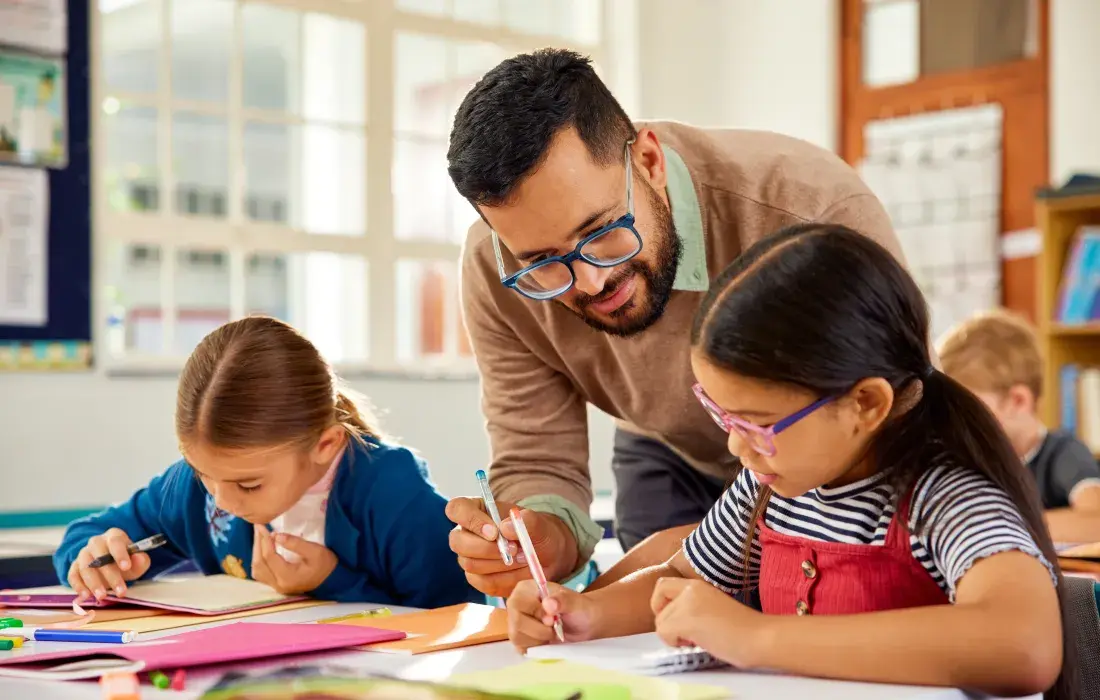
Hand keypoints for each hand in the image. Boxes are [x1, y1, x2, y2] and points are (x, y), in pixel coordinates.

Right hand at [67, 528, 151, 602]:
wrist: (112, 564)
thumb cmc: (126, 561)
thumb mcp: (138, 561)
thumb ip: (140, 560)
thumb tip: (138, 558)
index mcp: (113, 536)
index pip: (115, 542)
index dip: (120, 554)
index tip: (126, 567)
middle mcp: (96, 542)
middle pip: (99, 556)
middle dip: (110, 575)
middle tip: (120, 591)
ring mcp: (83, 554)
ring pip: (85, 567)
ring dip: (94, 583)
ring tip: (102, 596)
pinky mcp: (74, 566)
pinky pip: (73, 575)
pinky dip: (78, 586)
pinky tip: (86, 595)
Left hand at [251, 526, 337, 594]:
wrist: (332, 580)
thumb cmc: (325, 564)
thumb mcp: (315, 551)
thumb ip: (295, 543)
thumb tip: (276, 535)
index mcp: (288, 576)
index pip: (269, 557)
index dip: (264, 540)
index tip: (262, 526)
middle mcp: (279, 584)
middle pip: (259, 564)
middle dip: (257, 544)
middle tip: (258, 528)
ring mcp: (277, 587)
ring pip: (257, 571)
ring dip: (256, 553)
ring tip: (259, 537)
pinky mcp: (277, 585)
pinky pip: (261, 573)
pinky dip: (259, 560)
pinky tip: (262, 549)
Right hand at [446, 498, 579, 597]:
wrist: (546, 556)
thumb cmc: (538, 533)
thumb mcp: (539, 523)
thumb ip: (526, 520)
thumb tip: (505, 528)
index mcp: (476, 510)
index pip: (456, 508)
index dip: (471, 520)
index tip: (494, 532)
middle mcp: (466, 533)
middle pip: (458, 542)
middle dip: (487, 548)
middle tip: (514, 549)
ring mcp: (468, 557)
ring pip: (470, 564)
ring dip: (500, 563)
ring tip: (523, 557)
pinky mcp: (477, 578)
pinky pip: (483, 582)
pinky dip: (506, 578)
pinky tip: (520, 571)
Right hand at [507, 580, 597, 652]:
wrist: (585, 624)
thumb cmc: (579, 609)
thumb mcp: (576, 603)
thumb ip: (563, 600)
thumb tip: (548, 604)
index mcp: (525, 589)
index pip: (517, 605)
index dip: (535, 615)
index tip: (553, 619)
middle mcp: (516, 605)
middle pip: (516, 624)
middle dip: (539, 631)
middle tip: (555, 627)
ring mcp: (515, 622)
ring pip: (517, 638)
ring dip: (539, 639)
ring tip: (552, 632)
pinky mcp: (520, 639)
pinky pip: (521, 648)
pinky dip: (537, 647)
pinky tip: (547, 640)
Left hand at [651, 577, 766, 668]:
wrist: (760, 637)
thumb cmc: (742, 629)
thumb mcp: (712, 608)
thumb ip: (691, 607)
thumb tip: (671, 620)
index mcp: (697, 585)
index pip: (662, 585)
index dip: (660, 604)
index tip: (674, 619)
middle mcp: (690, 589)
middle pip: (657, 605)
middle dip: (666, 623)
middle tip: (686, 634)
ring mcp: (688, 603)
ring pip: (660, 623)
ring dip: (673, 636)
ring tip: (697, 639)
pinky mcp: (687, 619)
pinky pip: (664, 633)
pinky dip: (674, 643)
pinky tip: (695, 643)